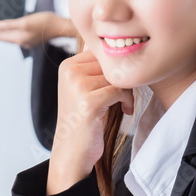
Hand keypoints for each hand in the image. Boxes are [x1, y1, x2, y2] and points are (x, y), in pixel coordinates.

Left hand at [0, 12, 75, 48]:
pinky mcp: (32, 38)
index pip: (2, 36)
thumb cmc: (44, 22)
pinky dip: (10, 35)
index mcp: (19, 38)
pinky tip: (10, 34)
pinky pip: (17, 37)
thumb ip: (10, 25)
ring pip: (11, 38)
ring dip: (2, 35)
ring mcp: (28, 41)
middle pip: (5, 38)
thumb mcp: (25, 22)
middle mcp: (22, 41)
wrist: (60, 26)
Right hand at [48, 51, 132, 195]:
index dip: (116, 68)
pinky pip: (120, 90)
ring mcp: (77, 86)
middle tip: (124, 97)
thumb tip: (118, 44)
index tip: (118, 86)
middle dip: (123, 79)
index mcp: (68, 65)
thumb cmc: (84, 120)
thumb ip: (97, 68)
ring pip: (118, 76)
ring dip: (127, 91)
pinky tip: (125, 111)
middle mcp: (70, 72)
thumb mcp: (86, 89)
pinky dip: (127, 101)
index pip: (104, 52)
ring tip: (123, 105)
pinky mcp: (88, 101)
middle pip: (112, 63)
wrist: (72, 152)